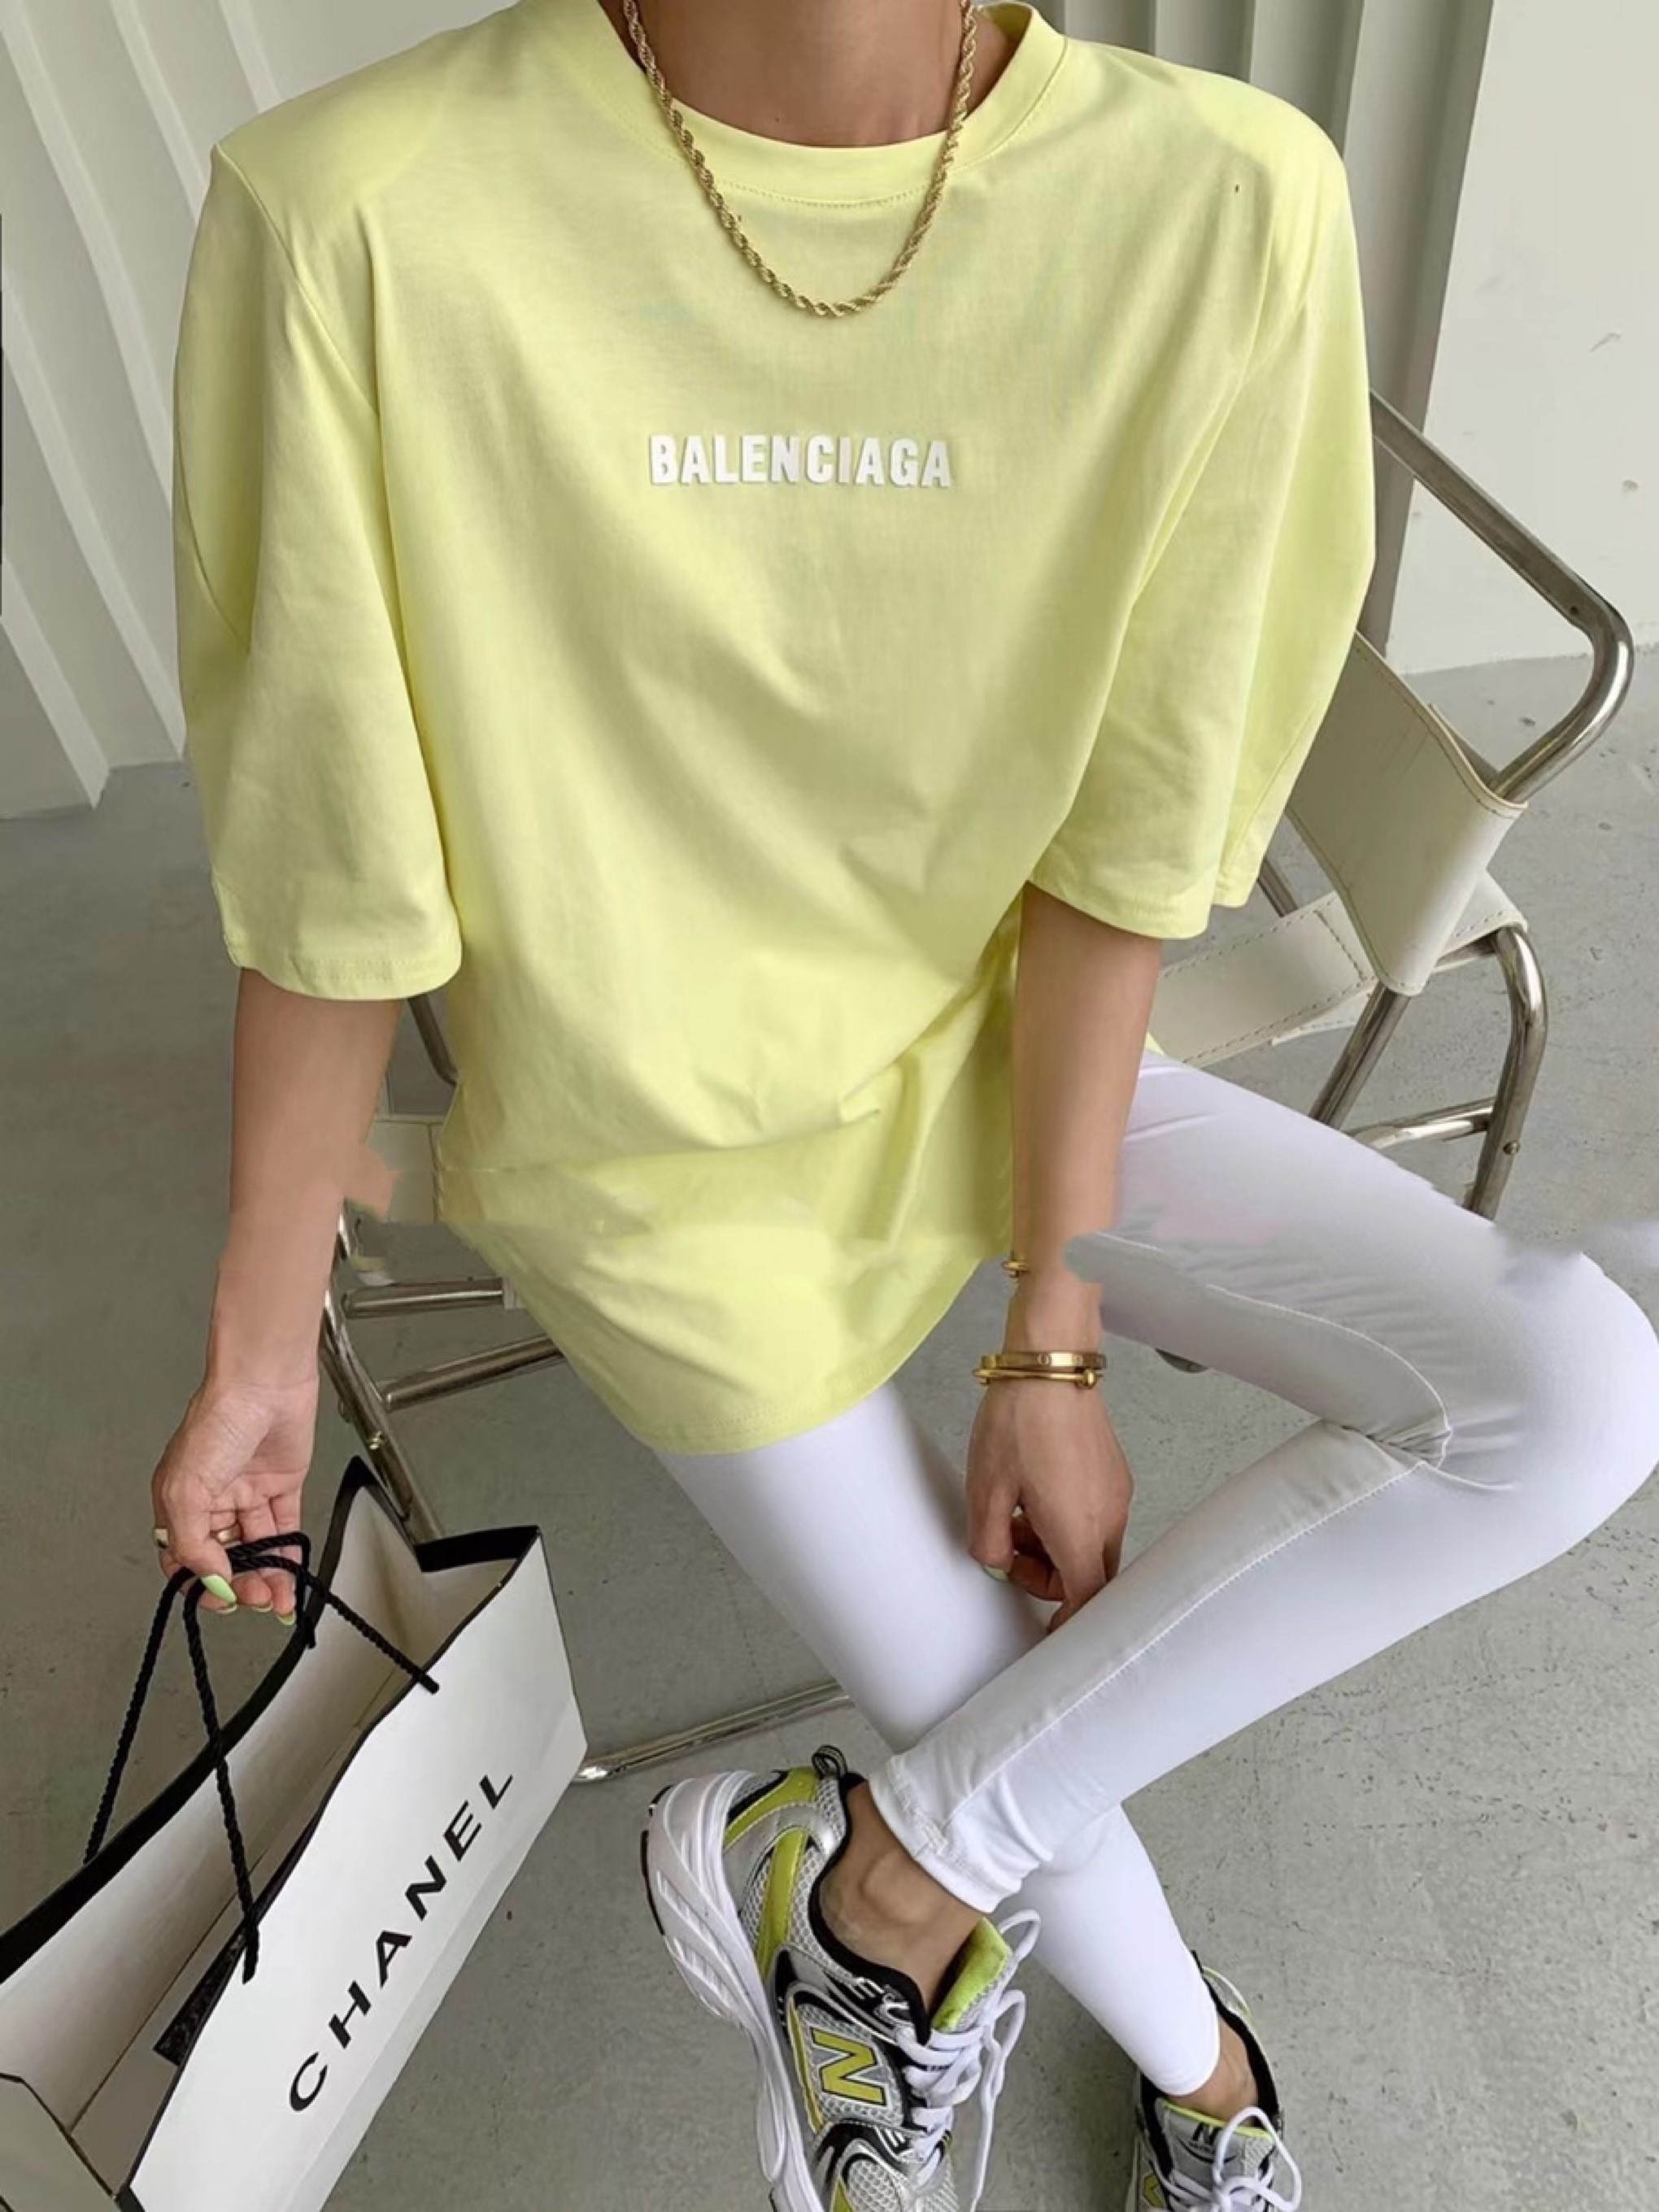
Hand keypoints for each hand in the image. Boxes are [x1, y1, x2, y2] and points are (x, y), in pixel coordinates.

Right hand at [150, 1371, 318, 1616]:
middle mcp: (213, 1499)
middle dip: (238, 1584)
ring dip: (265, 1577)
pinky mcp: (281, 1486)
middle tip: (253, 1599)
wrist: (265, 1383)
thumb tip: (209, 1578)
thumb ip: (192, 1540)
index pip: (183, 1556)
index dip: (200, 1582)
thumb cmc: (219, 1418)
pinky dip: (287, 1554)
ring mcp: (248, 1493)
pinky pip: (284, 1529)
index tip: (218, 1598)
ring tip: (275, 1598)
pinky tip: (290, 1576)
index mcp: (179, 1500)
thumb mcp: (186, 1488)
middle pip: (224, 1557)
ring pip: (256, 1548)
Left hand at [965, 1379, 1132, 1630]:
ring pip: (1092, 1544)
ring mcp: (1117, 1492)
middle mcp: (1109, 1517)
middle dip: (1050, 1577)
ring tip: (1014, 1515)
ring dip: (1056, 1547)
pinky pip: (1096, 1516)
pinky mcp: (1114, 1471)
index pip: (1086, 1600)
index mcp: (1079, 1531)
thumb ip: (988, 1542)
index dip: (1068, 1624)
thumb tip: (997, 1563)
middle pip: (1090, 1575)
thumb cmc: (1019, 1423)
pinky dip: (1067, 1521)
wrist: (1051, 1362)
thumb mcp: (985, 1489)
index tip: (1047, 1630)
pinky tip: (1034, 1493)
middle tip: (1009, 1551)